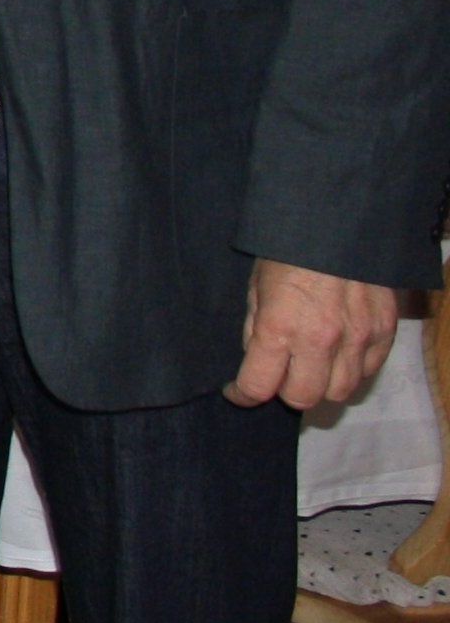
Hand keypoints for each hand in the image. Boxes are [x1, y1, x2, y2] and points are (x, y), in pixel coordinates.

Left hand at [228, 260, 398, 409]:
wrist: (339, 223)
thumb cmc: (288, 251)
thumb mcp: (256, 286)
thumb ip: (255, 328)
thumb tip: (257, 359)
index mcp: (280, 327)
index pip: (258, 386)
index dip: (243, 394)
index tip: (238, 391)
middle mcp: (321, 340)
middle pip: (304, 398)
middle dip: (285, 391)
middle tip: (279, 374)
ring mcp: (358, 339)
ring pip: (339, 392)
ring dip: (321, 384)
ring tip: (311, 364)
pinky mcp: (384, 332)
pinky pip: (366, 372)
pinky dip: (350, 371)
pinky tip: (338, 353)